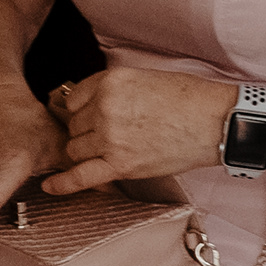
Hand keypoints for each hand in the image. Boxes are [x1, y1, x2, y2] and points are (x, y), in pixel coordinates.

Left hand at [40, 65, 232, 192]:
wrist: (216, 121)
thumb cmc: (189, 98)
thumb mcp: (145, 78)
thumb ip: (114, 90)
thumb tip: (90, 106)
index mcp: (111, 81)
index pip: (74, 99)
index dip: (84, 110)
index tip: (94, 116)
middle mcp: (105, 107)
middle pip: (74, 126)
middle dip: (87, 132)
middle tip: (112, 135)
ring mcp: (110, 137)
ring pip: (75, 149)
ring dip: (86, 152)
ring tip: (109, 152)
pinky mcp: (121, 164)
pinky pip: (80, 176)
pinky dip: (62, 184)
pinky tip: (49, 187)